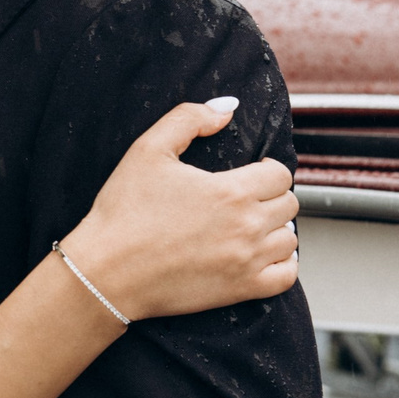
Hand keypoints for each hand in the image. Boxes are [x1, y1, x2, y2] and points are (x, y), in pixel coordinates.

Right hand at [61, 100, 299, 322]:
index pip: (280, 174)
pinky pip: (286, 276)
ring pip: (290, 239)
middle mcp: (247, 226)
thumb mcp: (147, 150)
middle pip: (289, 204)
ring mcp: (247, 261)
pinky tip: (265, 253)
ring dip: (276, 228)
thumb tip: (226, 108)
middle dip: (272, 196)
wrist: (108, 271)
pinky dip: (283, 262)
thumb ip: (188, 119)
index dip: (268, 168)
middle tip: (248, 197)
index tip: (254, 171)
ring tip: (253, 224)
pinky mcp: (241, 289)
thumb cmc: (123, 211)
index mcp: (230, 191)